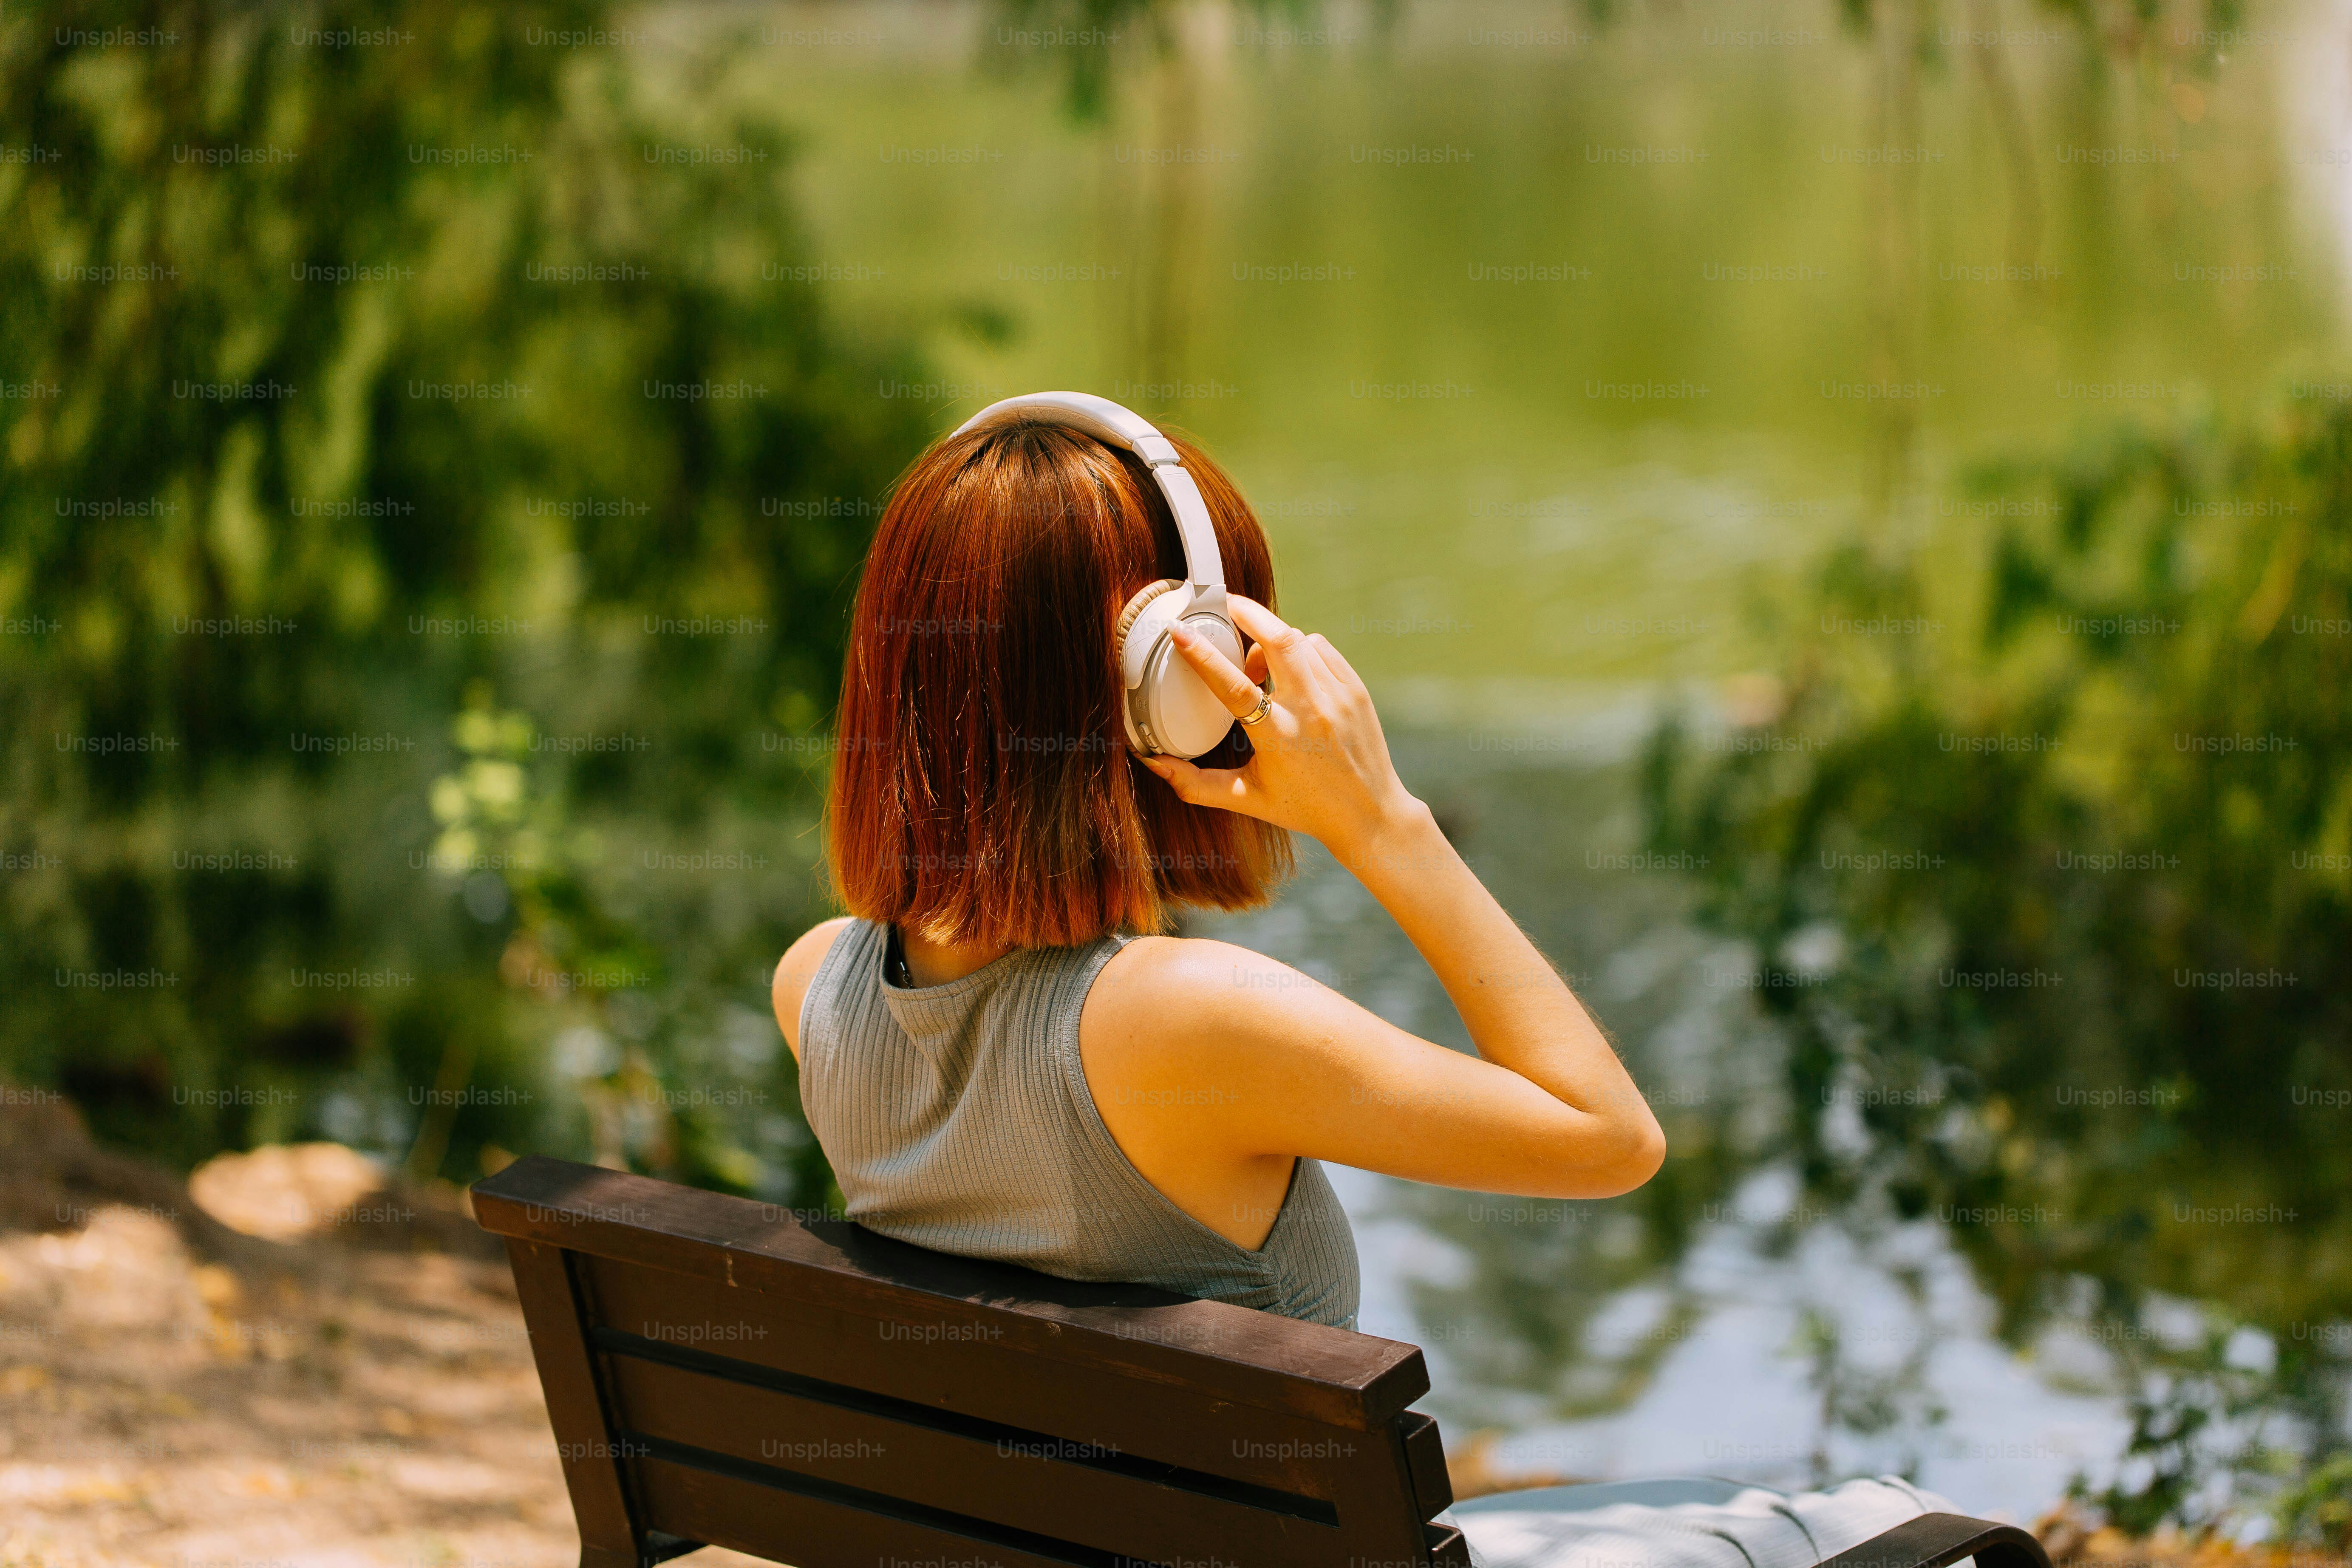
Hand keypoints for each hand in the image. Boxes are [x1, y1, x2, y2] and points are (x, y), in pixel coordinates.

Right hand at [1137, 596, 1424, 856]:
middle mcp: (1311, 711)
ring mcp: (1338, 696)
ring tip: (1255, 664)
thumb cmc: (1304, 807)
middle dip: (1247, 612)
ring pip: (1298, 639)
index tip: (1180, 630)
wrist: (1370, 814)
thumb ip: (1194, 784)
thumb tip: (1152, 762)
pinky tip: (1287, 672)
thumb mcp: (1246, 799)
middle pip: (1278, 640)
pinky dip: (1299, 649)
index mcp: (1278, 738)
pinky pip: (1321, 648)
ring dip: (1270, 639)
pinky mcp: (1355, 689)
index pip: (1234, 688)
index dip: (1204, 656)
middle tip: (1222, 606)